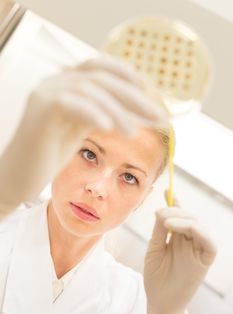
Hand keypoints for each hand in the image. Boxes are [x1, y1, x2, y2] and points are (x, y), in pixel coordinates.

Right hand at [0, 55, 168, 218]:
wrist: (19, 175)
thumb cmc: (50, 155)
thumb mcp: (82, 129)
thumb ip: (103, 115)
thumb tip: (140, 114)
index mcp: (67, 85)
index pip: (102, 70)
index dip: (128, 77)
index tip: (151, 94)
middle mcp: (56, 82)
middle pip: (101, 78)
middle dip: (133, 97)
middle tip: (157, 115)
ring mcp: (46, 92)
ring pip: (90, 89)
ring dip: (118, 111)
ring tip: (135, 133)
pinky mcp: (40, 108)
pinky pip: (73, 103)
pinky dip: (94, 113)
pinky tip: (110, 127)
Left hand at [143, 193, 216, 313]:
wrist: (158, 302)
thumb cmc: (156, 276)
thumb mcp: (154, 247)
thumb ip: (160, 229)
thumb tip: (162, 208)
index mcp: (178, 236)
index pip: (179, 214)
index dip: (174, 201)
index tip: (165, 190)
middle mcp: (189, 240)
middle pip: (189, 216)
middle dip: (175, 210)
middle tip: (160, 213)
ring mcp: (198, 249)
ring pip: (198, 224)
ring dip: (183, 218)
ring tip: (166, 221)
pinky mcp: (205, 259)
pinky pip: (208, 241)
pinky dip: (197, 230)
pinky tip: (179, 228)